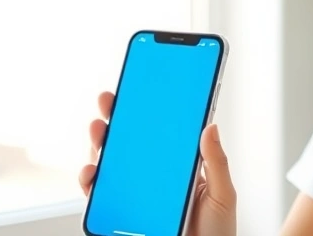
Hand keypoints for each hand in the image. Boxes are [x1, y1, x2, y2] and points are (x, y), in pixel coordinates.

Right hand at [79, 92, 237, 235]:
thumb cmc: (217, 233)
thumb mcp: (222, 194)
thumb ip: (216, 162)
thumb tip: (210, 125)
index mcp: (178, 168)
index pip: (159, 135)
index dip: (145, 112)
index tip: (138, 90)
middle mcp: (153, 179)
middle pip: (129, 145)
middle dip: (115, 120)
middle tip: (109, 101)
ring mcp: (136, 196)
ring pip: (111, 166)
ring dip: (99, 145)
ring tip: (99, 129)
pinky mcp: (121, 216)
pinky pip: (100, 197)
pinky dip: (90, 182)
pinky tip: (92, 171)